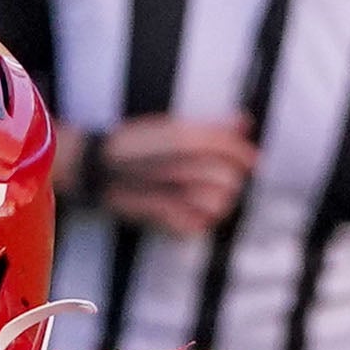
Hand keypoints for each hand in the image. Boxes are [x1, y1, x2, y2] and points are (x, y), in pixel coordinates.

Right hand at [86, 114, 260, 238]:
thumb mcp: (171, 126)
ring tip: (211, 199)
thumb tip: (244, 122)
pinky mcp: (161, 217)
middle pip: (229, 178)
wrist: (97, 167)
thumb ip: (212, 126)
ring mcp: (172, 193)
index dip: (246, 155)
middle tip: (224, 180)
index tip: (252, 161)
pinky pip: (196, 227)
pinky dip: (201, 223)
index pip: (231, 148)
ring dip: (219, 203)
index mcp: (185, 139)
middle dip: (232, 179)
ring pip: (217, 203)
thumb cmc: (133, 145)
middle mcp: (182, 165)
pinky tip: (196, 216)